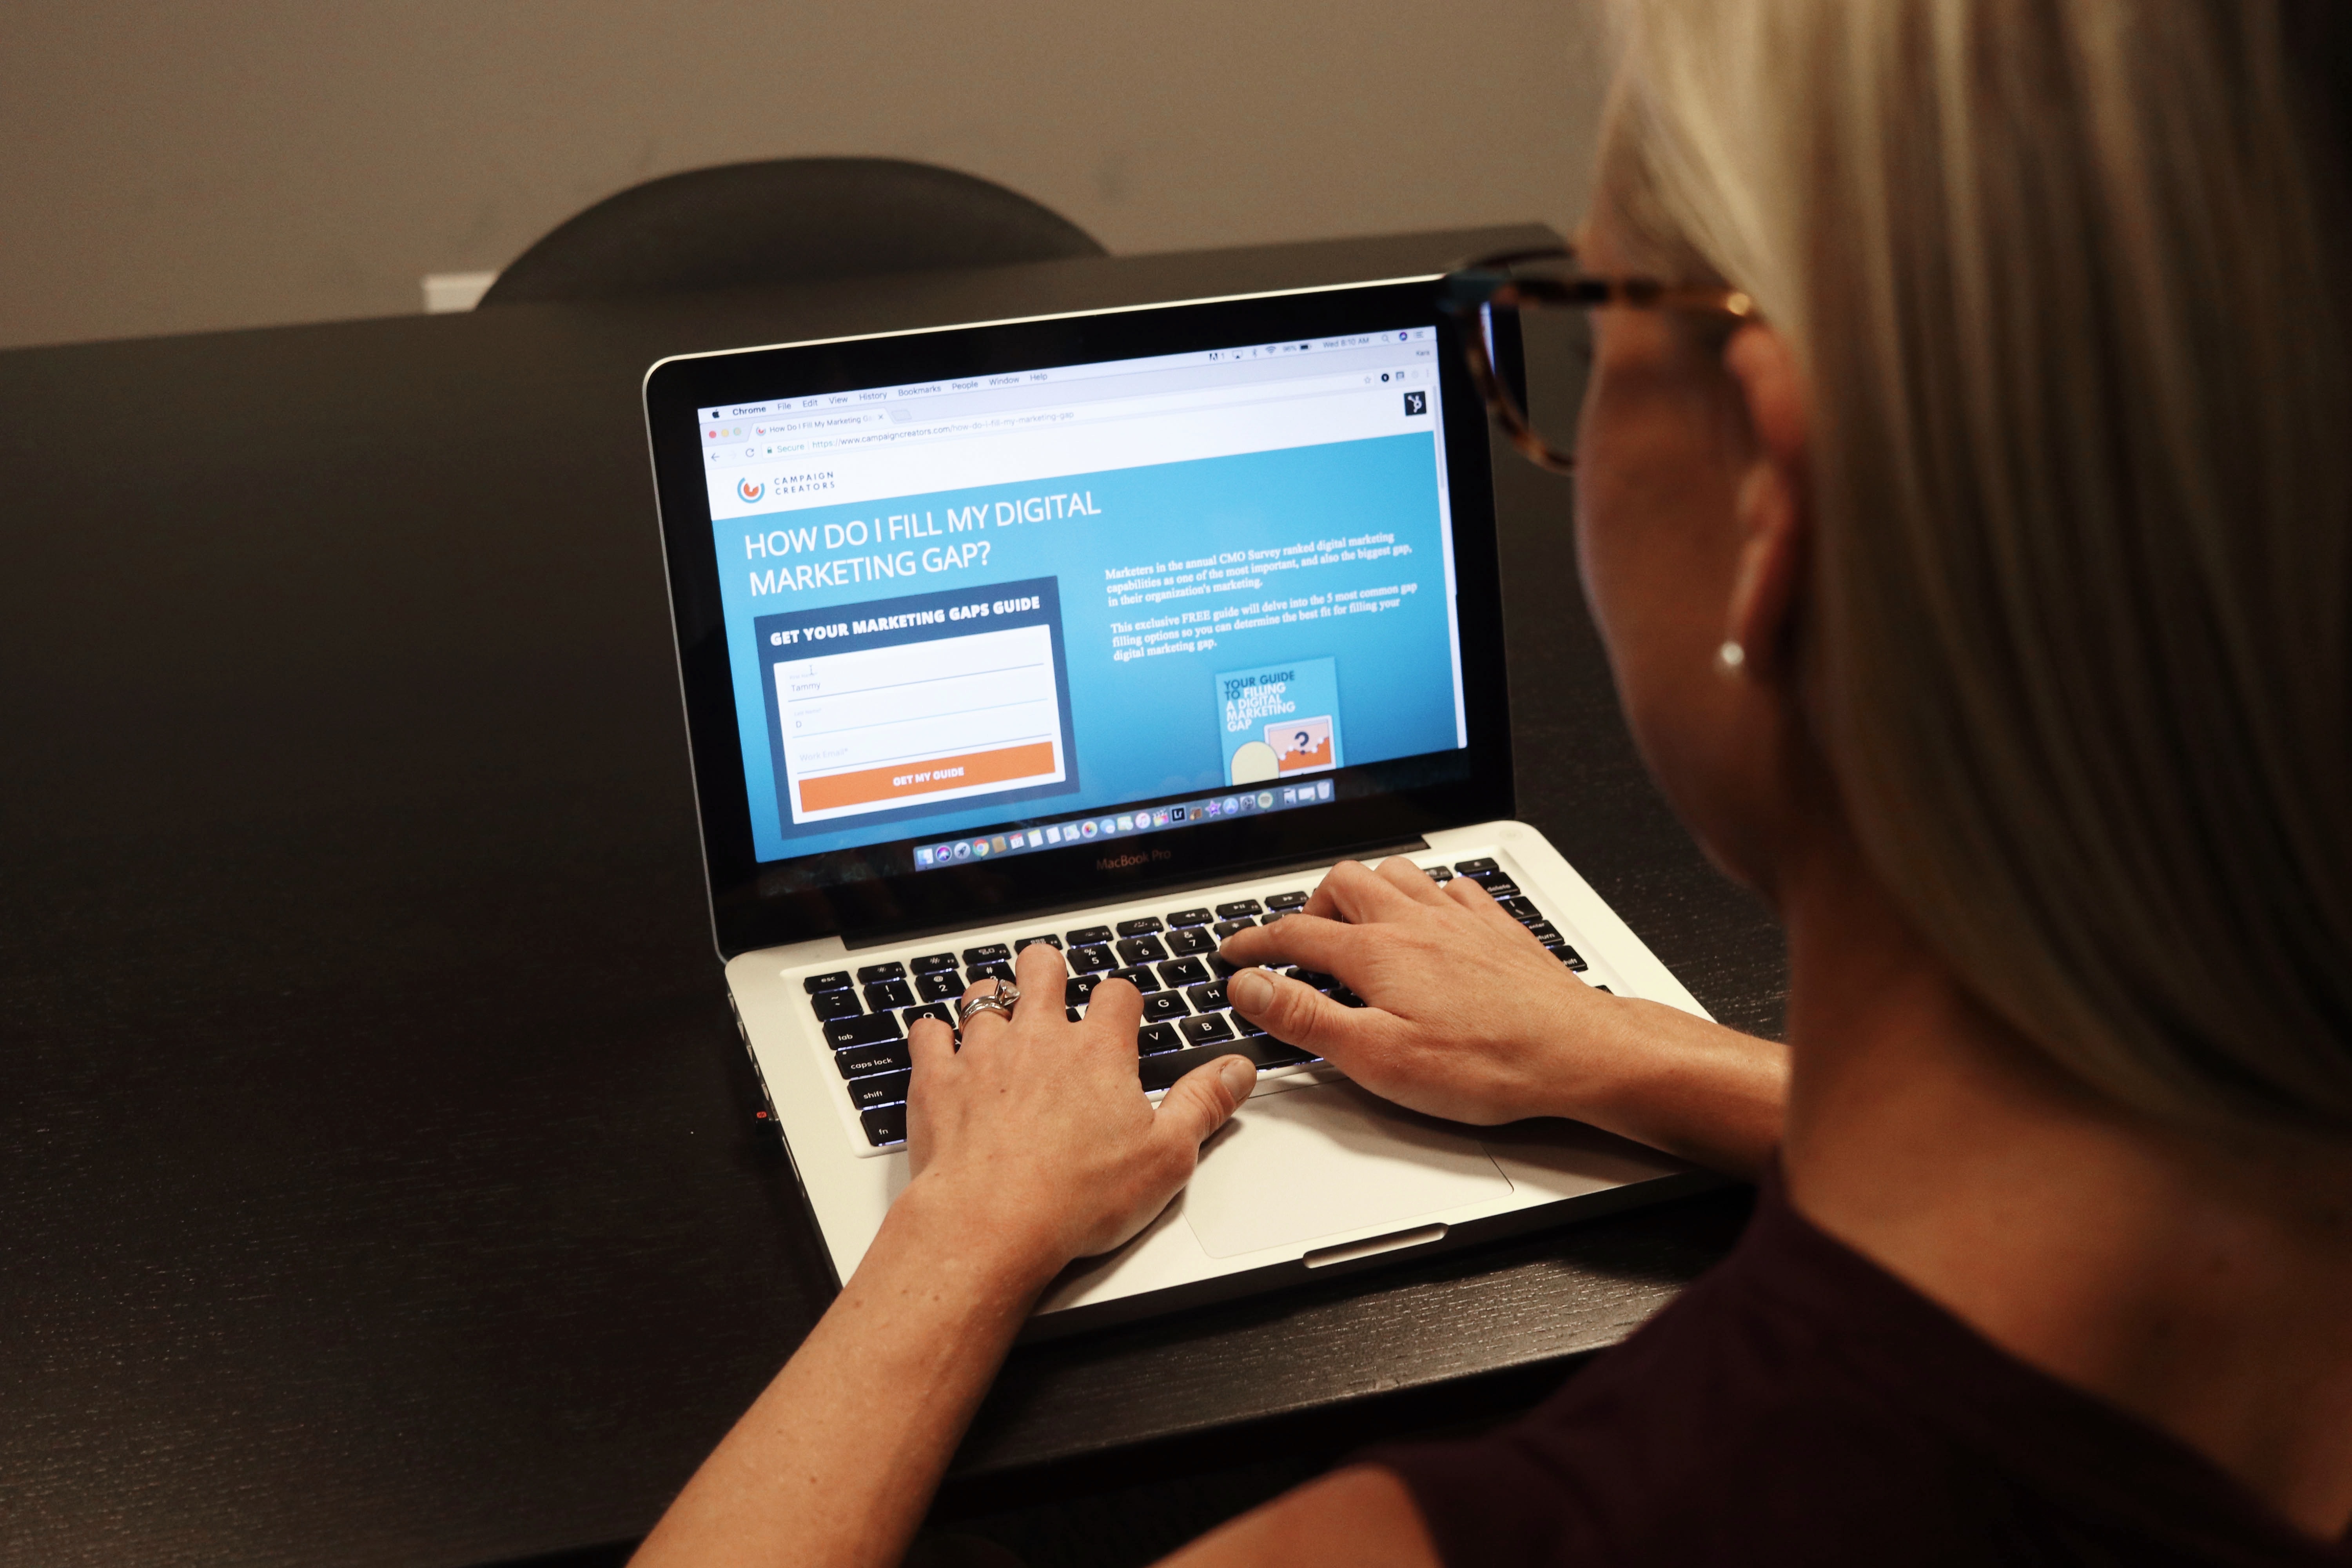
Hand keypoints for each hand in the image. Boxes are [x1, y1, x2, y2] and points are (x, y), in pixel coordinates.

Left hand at [903, 940, 1257, 1281]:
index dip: (1120, 999)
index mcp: (1098, 1051)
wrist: (992, 1223)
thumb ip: (1203, 1104)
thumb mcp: (1166, 1156)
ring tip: (997, 1012)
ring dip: (991, 998)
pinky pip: (926, 1033)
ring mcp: (983, 1053)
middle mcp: (1039, 1038)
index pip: (1116, 994)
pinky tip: (940, 1047)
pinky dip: (933, 1036)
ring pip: (983, 995)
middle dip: (1047, 970)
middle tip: (1049, 982)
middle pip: (1041, 968)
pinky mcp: (936, 1080)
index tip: (1120, 1012)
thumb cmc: (1077, 1197)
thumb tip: (1236, 1071)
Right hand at [1217, 857, 1623, 1125]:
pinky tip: (1431, 914)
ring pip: (1397, 871)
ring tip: (1354, 920)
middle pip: (1344, 883)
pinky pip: (1453, 885)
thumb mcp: (1375, 1055)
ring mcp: (1460, 919)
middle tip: (1296, 940)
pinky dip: (1427, 892)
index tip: (1233, 953)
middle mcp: (1416, 921)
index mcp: (1377, 952)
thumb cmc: (1485, 1063)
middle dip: (1308, 905)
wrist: (1577, 1052)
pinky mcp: (1498, 928)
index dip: (1254, 943)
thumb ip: (1305, 1017)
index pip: (1295, 935)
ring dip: (1365, 888)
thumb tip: (1250, 986)